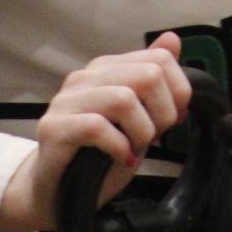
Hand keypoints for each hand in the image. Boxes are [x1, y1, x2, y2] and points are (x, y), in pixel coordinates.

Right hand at [0, 31, 190, 231]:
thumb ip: (153, 80)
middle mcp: (85, 78)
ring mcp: (66, 101)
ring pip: (124, 99)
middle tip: (154, 137)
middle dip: (163, 113)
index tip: (173, 118)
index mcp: (107, 68)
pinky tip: (122, 158)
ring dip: (141, 131)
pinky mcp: (54, 128)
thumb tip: (172, 39)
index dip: (178, 91)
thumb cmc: (100, 155)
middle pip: (147, 76)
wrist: (58, 192)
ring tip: (136, 148)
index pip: (159, 59)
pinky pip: (96, 127)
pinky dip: (119, 146)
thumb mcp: (137, 117)